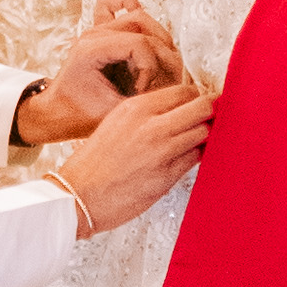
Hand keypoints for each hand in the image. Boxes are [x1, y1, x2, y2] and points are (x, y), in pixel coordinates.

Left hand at [16, 6, 184, 142]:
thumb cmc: (79, 115)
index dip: (151, 68)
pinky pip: (117, 2)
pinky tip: (142, 33)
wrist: (56, 113)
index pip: (140, 44)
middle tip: (154, 81)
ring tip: (150, 69)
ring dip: (155, 40)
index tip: (143, 91)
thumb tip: (173, 88)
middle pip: (144, 25)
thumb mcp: (113, 112)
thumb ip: (143, 98)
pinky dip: (132, 7)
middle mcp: (93, 33)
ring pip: (140, 16)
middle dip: (158, 55)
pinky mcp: (100, 30)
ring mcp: (96, 28)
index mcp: (91, 49)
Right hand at [56, 80, 212, 234]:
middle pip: (202, 107)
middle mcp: (151, 125)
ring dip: (203, 137)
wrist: (78, 195)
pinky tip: (184, 159)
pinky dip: (196, 156)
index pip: (184, 91)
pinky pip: (196, 158)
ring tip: (194, 142)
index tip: (198, 105)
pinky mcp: (168, 175)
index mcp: (136, 108)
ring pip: (203, 132)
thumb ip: (146, 114)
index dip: (196, 98)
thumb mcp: (115, 123)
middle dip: (209, 113)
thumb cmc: (94, 163)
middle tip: (207, 120)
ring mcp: (162, 150)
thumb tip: (177, 110)